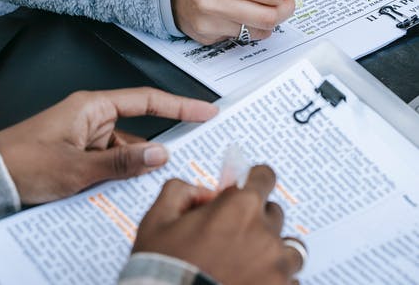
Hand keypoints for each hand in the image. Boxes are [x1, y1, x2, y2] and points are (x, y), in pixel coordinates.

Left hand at [0, 88, 216, 204]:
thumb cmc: (23, 161)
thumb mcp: (76, 168)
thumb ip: (121, 163)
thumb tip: (158, 154)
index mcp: (92, 106)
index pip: (146, 100)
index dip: (179, 105)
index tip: (204, 111)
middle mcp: (91, 117)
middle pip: (138, 127)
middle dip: (159, 144)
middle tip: (190, 152)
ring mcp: (85, 136)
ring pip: (124, 149)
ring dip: (136, 166)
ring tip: (153, 183)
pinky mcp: (79, 154)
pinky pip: (109, 162)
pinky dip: (119, 175)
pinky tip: (127, 190)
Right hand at [133, 165, 303, 284]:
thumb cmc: (164, 270)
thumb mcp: (157, 220)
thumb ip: (181, 191)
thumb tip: (203, 193)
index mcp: (240, 206)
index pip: (264, 176)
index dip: (254, 181)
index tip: (248, 189)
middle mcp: (266, 234)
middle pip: (274, 213)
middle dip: (256, 221)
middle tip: (232, 237)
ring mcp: (278, 268)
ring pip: (288, 249)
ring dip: (271, 253)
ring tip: (246, 266)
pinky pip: (292, 282)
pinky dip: (276, 281)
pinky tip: (252, 284)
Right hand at [172, 0, 312, 43]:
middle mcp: (216, 0)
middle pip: (270, 16)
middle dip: (283, 8)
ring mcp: (210, 21)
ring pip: (259, 31)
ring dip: (267, 19)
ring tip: (260, 4)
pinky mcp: (207, 36)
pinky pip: (241, 38)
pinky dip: (247, 26)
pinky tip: (239, 12)